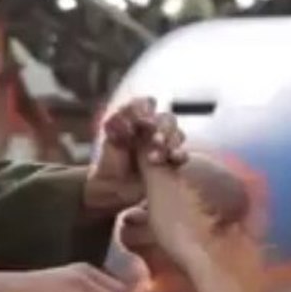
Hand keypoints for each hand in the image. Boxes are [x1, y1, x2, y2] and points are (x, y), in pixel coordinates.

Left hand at [86, 97, 187, 211]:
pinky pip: (181, 155)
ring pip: (177, 135)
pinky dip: (179, 155)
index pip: (147, 103)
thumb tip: (133, 112)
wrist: (113, 188)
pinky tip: (172, 158)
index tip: (140, 117)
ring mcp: (164, 146)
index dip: (146, 107)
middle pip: (167, 119)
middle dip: (163, 129)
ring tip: (155, 157)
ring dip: (169, 143)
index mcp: (138, 120)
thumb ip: (118, 121)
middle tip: (155, 141)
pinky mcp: (170, 163)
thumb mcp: (109, 138)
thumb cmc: (110, 161)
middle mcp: (153, 130)